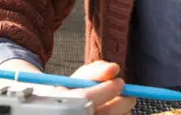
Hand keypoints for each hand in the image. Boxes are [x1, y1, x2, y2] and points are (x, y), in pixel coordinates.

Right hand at [0, 58, 135, 114]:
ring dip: (122, 113)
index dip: (107, 90)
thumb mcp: (79, 78)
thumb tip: (114, 69)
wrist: (52, 110)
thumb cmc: (71, 91)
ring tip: (119, 104)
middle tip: (128, 94)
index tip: (120, 81)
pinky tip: (115, 114)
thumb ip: (97, 70)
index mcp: (60, 101)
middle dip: (121, 103)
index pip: (87, 99)